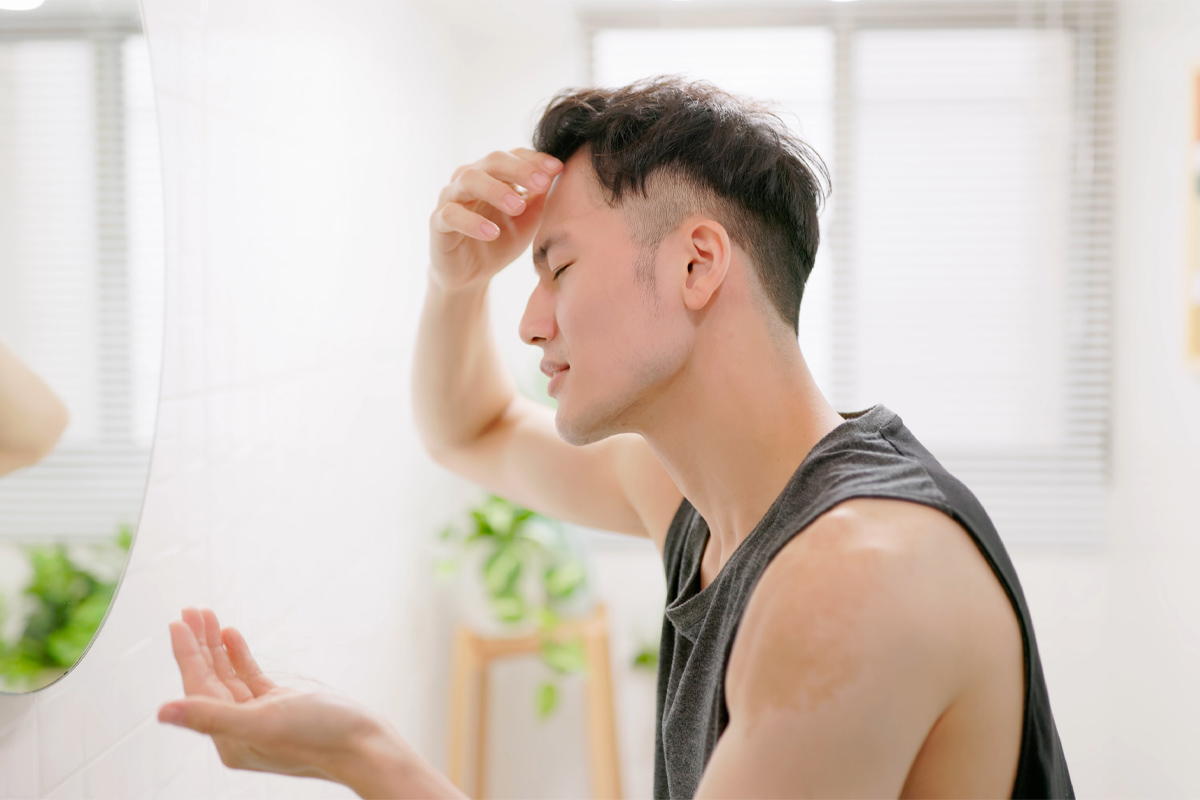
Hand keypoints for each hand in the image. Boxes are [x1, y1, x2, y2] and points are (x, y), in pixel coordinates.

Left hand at [157, 608, 407, 794]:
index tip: (177, 622)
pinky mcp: (280, 708)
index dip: (187, 654)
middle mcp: (238, 731)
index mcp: (228, 739)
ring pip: (228, 677)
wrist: (365, 746)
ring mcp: (260, 718)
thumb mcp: (263, 722)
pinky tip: (232, 636)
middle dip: (199, 644)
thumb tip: (161, 713)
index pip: (198, 688)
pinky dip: (239, 656)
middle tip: (190, 610)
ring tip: (207, 616)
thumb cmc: (319, 737)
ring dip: (217, 646)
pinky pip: (250, 679)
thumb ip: (210, 716)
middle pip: (210, 680)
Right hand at [429, 148, 562, 291]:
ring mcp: (451, 197)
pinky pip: (451, 214)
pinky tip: (491, 232)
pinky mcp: (438, 222)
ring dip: (496, 190)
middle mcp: (470, 178)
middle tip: (542, 183)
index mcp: (493, 174)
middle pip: (493, 160)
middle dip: (519, 169)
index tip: (558, 168)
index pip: (514, 155)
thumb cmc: (500, 241)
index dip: (535, 159)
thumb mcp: (527, 221)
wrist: (471, 275)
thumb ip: (538, 200)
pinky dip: (472, 222)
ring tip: (517, 206)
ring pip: (469, 179)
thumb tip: (556, 176)